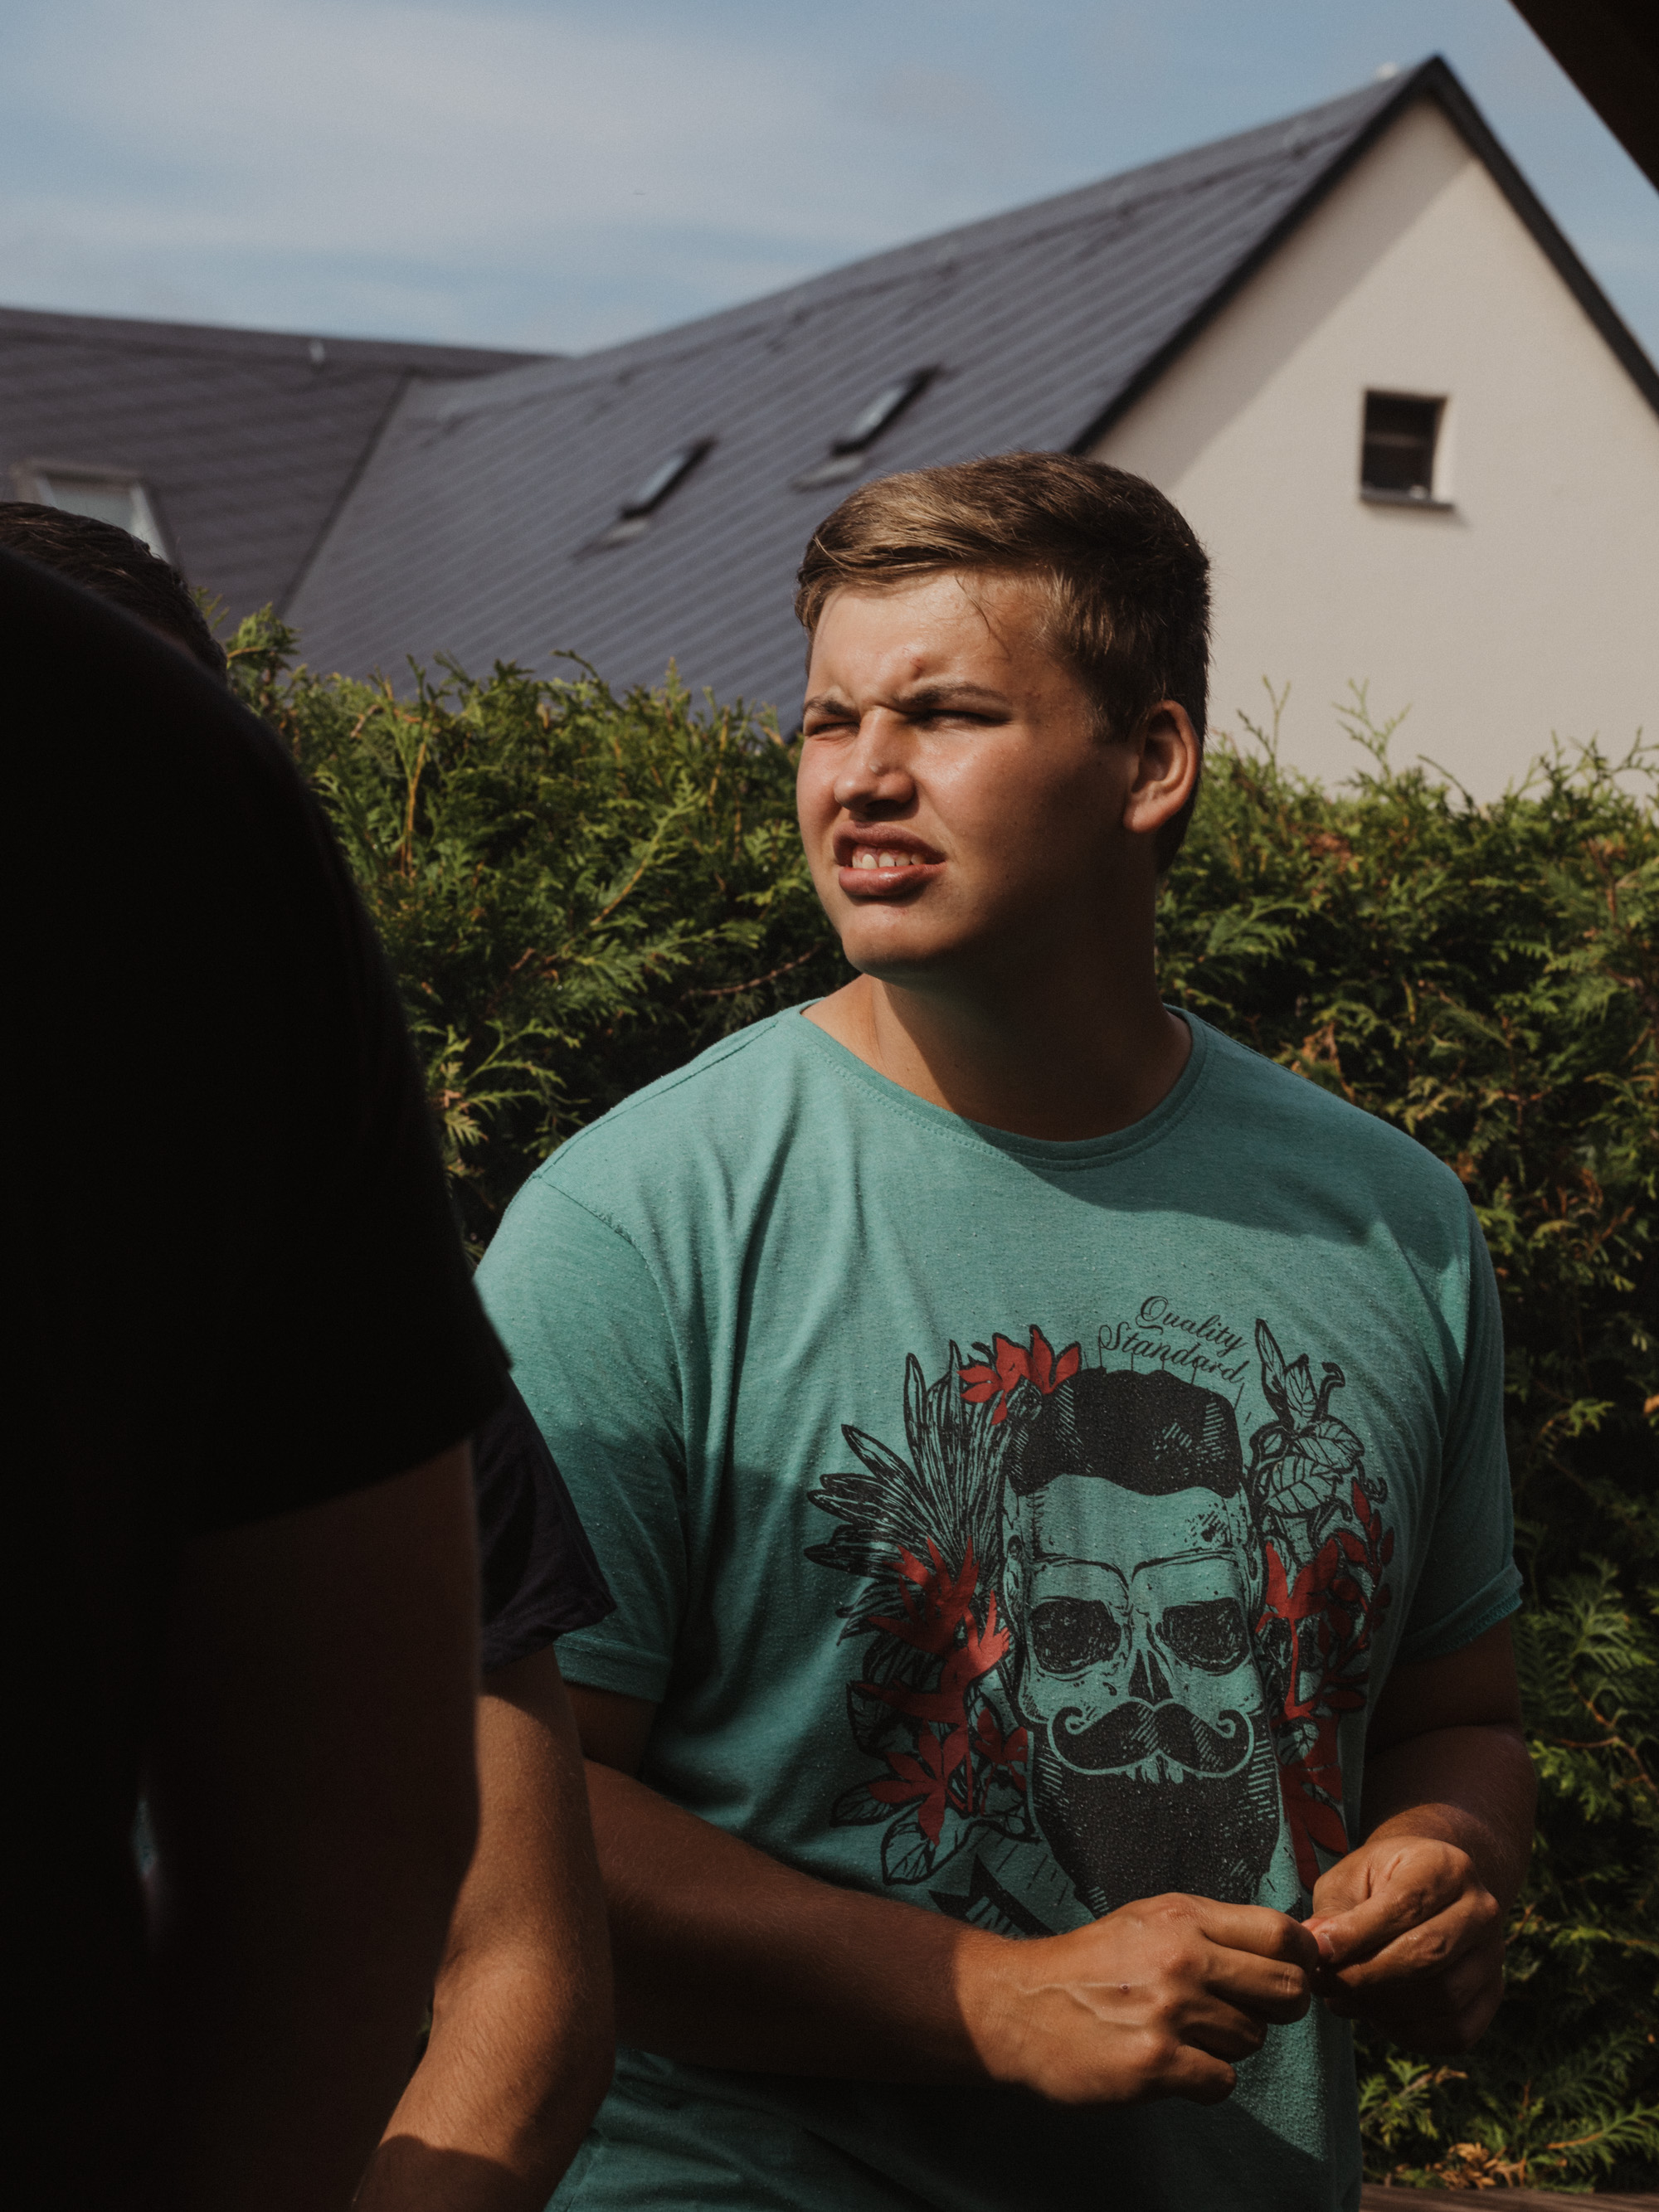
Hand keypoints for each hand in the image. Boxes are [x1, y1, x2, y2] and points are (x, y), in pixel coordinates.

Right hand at [959, 1894, 1317, 2106]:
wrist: (1019, 2006)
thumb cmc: (1090, 1964)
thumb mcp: (1148, 1920)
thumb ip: (1213, 1929)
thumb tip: (1293, 1945)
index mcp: (1183, 1917)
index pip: (1282, 1933)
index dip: (1304, 1958)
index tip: (1296, 1972)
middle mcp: (1182, 1959)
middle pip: (1287, 1990)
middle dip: (1277, 2007)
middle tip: (1243, 2010)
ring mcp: (1170, 2013)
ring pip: (1251, 2039)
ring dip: (1226, 2044)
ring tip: (1180, 2033)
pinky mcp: (1155, 2064)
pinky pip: (1223, 2082)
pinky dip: (1203, 2080)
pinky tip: (1170, 2064)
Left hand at [1306, 1832, 1503, 2050]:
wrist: (1427, 1890)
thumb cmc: (1379, 1883)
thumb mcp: (1350, 1880)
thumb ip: (1334, 1913)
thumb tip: (1317, 1947)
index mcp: (1445, 1866)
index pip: (1405, 1906)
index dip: (1358, 1935)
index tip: (1318, 1952)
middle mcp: (1481, 1909)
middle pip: (1428, 1955)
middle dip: (1367, 1976)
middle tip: (1324, 1983)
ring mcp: (1493, 1955)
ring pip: (1444, 1998)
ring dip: (1385, 2008)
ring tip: (1344, 1998)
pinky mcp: (1493, 1995)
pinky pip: (1455, 2031)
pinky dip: (1409, 2033)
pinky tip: (1376, 2015)